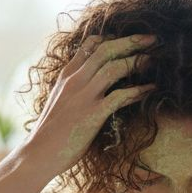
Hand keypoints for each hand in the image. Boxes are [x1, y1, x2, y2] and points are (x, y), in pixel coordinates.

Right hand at [23, 34, 156, 176]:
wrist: (38, 155)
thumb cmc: (49, 134)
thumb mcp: (59, 102)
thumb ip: (73, 90)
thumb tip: (90, 87)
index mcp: (66, 76)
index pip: (89, 45)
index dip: (111, 38)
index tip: (128, 39)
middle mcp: (75, 81)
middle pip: (106, 49)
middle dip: (131, 41)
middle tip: (152, 38)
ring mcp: (84, 96)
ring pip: (114, 67)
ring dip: (137, 61)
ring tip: (153, 60)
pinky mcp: (92, 114)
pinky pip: (120, 96)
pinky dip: (138, 91)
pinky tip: (151, 89)